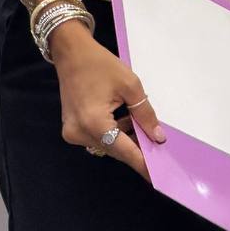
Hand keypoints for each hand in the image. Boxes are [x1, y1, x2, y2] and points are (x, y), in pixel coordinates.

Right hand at [51, 22, 164, 181]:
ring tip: (142, 127)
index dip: (143, 163)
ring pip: (107, 145)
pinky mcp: (71, 129)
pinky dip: (113, 133)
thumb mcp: (130, 85)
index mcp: (94, 123)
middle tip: (157, 148)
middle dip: (136, 149)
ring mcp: (72, 133)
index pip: (125, 151)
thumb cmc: (100, 64)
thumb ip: (144, 113)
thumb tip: (157, 137)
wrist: (71, 53)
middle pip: (115, 150)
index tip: (158, 176)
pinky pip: (98, 138)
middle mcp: (79, 134)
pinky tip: (125, 121)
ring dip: (125, 139)